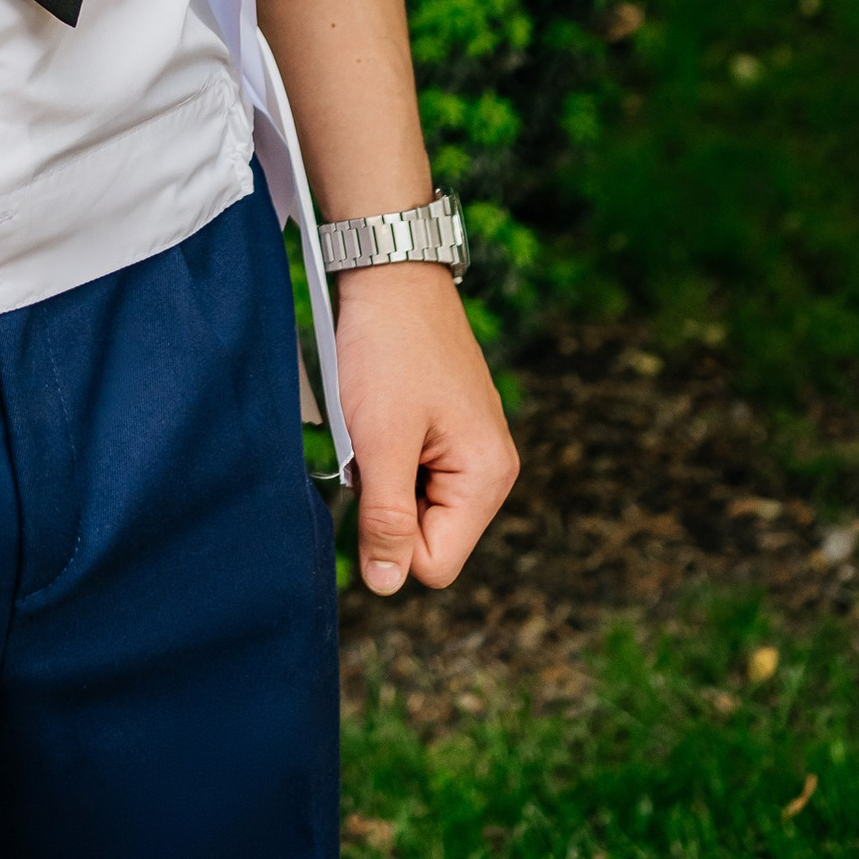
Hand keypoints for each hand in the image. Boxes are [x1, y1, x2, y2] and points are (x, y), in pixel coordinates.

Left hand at [332, 264, 518, 593]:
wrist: (391, 272)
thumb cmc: (388, 349)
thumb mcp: (381, 440)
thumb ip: (385, 519)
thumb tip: (386, 586)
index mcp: (487, 478)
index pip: (434, 564)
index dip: (389, 538)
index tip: (369, 481)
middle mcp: (490, 470)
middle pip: (426, 536)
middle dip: (385, 502)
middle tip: (372, 444)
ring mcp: (470, 448)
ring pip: (413, 504)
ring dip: (381, 475)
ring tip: (373, 422)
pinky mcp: (447, 428)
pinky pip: (410, 470)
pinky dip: (385, 451)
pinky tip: (376, 412)